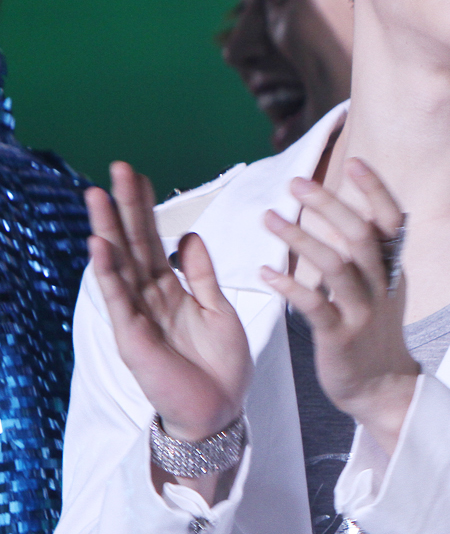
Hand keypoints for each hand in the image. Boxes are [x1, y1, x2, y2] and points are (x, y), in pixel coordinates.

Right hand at [85, 162, 251, 444]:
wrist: (220, 412)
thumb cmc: (218, 365)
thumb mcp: (217, 308)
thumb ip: (201, 274)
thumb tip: (188, 235)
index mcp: (172, 290)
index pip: (155, 240)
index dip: (148, 208)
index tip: (140, 174)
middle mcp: (150, 299)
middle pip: (134, 245)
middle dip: (125, 207)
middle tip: (116, 168)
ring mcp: (138, 317)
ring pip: (121, 266)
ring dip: (108, 230)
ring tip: (97, 196)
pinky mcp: (133, 339)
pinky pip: (120, 301)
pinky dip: (110, 273)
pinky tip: (100, 246)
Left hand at [260, 158, 419, 453]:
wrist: (384, 388)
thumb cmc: (374, 333)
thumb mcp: (381, 289)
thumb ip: (365, 255)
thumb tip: (345, 215)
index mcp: (390, 270)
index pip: (391, 221)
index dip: (375, 191)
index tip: (354, 161)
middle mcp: (380, 285)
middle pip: (358, 235)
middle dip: (327, 205)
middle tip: (295, 183)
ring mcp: (362, 312)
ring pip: (335, 266)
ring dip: (300, 239)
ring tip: (268, 219)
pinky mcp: (340, 338)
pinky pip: (314, 306)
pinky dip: (289, 286)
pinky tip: (264, 272)